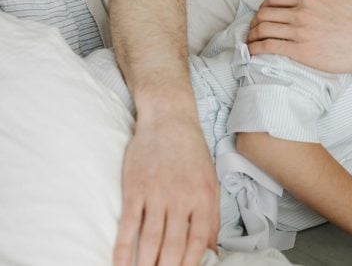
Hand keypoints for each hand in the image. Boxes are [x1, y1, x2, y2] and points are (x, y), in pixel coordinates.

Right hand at [114, 114, 219, 265]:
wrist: (169, 120)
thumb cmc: (192, 154)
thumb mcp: (211, 183)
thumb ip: (211, 218)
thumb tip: (211, 251)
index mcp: (204, 198)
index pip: (199, 241)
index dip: (191, 264)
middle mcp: (181, 198)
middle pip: (174, 245)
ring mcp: (157, 194)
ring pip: (151, 239)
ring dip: (146, 264)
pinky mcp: (135, 188)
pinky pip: (128, 224)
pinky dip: (123, 247)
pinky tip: (119, 263)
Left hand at [246, 0, 351, 74]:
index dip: (263, 6)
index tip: (262, 14)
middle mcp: (300, 14)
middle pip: (264, 14)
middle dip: (255, 21)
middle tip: (254, 29)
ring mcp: (299, 33)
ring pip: (263, 30)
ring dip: (252, 35)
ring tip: (250, 41)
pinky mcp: (299, 52)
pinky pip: (269, 47)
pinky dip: (256, 48)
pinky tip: (253, 52)